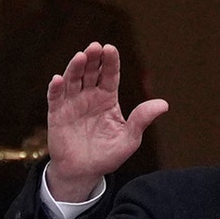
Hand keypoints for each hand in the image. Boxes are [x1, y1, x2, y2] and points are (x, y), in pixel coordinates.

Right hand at [45, 42, 167, 200]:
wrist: (85, 172)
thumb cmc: (108, 155)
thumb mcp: (130, 138)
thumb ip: (142, 119)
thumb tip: (164, 104)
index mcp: (107, 99)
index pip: (110, 76)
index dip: (110, 62)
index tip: (111, 48)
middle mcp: (89, 97)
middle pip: (91, 73)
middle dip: (93, 59)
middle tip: (96, 47)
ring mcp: (72, 104)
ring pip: (72, 80)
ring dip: (75, 68)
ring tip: (81, 56)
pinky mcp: (56, 114)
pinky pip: (55, 98)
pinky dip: (56, 88)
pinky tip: (59, 79)